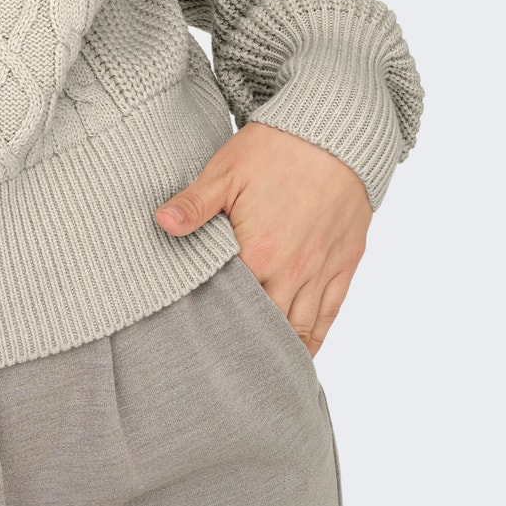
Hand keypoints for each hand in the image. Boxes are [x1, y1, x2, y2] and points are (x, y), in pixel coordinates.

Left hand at [153, 120, 371, 357]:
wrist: (336, 132)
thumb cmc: (276, 148)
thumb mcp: (226, 171)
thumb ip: (195, 204)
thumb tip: (161, 223)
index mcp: (258, 252)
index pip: (229, 305)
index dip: (211, 322)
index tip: (194, 339)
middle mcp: (292, 272)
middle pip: (265, 325)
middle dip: (244, 344)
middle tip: (220, 366)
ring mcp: (321, 272)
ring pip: (300, 329)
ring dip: (279, 350)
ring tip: (255, 373)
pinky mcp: (344, 266)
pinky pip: (328, 317)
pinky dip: (314, 340)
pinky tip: (298, 355)